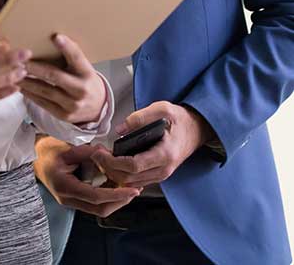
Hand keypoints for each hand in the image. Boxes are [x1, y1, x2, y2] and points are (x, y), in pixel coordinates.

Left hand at [20, 34, 106, 124]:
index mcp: (88, 73)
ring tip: (13, 73)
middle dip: (34, 68)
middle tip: (18, 60)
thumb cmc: (84, 80)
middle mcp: (81, 89)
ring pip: (45, 90)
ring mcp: (73, 104)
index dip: (67, 47)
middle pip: (54, 76)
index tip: (56, 36)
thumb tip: (51, 37)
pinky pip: (43, 103)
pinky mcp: (64, 115)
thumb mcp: (83, 68)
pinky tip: (20, 86)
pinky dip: (30, 94)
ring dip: (27, 81)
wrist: (97, 108)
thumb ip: (70, 57)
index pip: (77, 57)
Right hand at [34, 136, 139, 216]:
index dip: (116, 194)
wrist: (34, 156)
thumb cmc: (48, 151)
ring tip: (129, 189)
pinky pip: (94, 205)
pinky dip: (108, 198)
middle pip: (100, 209)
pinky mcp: (73, 200)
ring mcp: (69, 201)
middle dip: (120, 201)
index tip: (132, 189)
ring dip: (116, 201)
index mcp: (64, 186)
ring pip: (98, 210)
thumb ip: (90, 152)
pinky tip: (116, 189)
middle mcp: (66, 198)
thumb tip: (110, 155)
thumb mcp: (69, 148)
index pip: (96, 197)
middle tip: (135, 190)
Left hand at [91, 101, 212, 187]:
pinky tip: (113, 162)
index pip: (133, 166)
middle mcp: (163, 169)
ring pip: (131, 183)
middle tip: (96, 153)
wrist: (197, 130)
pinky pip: (136, 181)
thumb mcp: (163, 109)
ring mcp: (162, 175)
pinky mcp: (158, 175)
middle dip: (108, 168)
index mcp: (164, 154)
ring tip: (102, 156)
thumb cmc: (180, 119)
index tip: (99, 151)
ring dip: (113, 172)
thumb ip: (140, 117)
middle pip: (128, 178)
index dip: (112, 161)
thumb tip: (120, 130)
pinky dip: (122, 175)